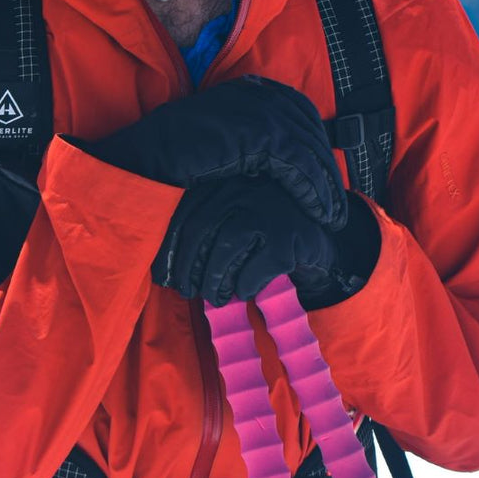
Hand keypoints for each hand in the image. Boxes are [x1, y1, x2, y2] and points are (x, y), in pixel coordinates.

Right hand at [77, 77, 347, 227]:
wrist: (132, 175)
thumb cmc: (166, 174)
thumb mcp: (217, 157)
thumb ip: (248, 154)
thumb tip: (284, 172)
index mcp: (238, 92)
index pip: (296, 110)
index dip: (316, 147)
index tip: (326, 185)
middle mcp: (245, 92)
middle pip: (306, 122)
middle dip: (325, 165)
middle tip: (336, 208)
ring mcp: (245, 107)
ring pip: (305, 141)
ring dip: (323, 182)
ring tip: (331, 217)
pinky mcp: (246, 129)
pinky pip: (295, 158)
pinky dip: (311, 186)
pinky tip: (316, 212)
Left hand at [153, 180, 380, 307]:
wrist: (315, 235)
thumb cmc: (261, 230)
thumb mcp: (230, 217)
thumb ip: (201, 229)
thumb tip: (163, 270)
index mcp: (222, 180)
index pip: (185, 213)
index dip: (169, 249)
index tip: (162, 276)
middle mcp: (243, 188)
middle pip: (200, 231)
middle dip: (186, 268)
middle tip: (186, 291)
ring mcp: (268, 210)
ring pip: (225, 250)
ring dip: (213, 281)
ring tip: (214, 297)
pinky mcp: (289, 237)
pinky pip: (254, 269)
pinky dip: (243, 286)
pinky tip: (243, 291)